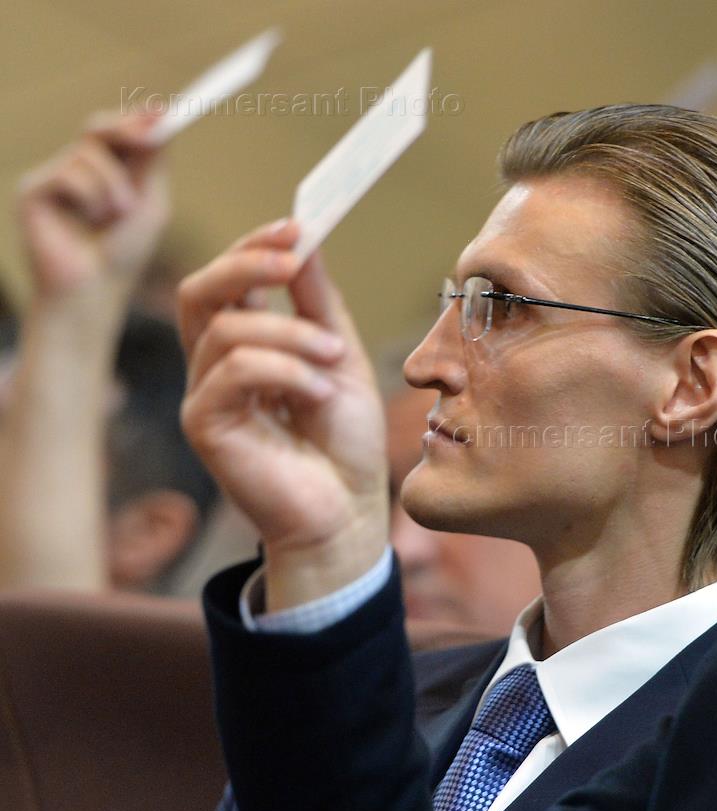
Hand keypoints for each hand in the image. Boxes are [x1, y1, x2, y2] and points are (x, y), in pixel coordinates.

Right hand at [16, 109, 168, 313]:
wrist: (94, 290)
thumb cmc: (124, 253)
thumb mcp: (149, 202)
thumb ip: (152, 162)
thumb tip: (160, 114)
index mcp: (102, 172)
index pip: (116, 133)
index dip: (138, 120)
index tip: (166, 112)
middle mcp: (73, 169)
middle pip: (97, 129)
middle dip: (127, 129)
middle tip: (152, 134)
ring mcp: (50, 178)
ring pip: (87, 153)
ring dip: (114, 184)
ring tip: (119, 215)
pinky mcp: (31, 190)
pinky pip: (68, 173)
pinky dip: (90, 197)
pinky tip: (90, 223)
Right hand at [179, 221, 388, 608]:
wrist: (348, 508)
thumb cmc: (344, 439)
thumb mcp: (339, 356)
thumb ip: (317, 304)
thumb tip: (304, 241)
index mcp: (245, 345)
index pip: (227, 282)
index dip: (253, 248)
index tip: (296, 228)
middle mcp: (215, 366)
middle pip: (200, 292)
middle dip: (246, 266)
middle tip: (292, 262)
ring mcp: (205, 395)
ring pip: (227, 331)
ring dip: (290, 335)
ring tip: (331, 362)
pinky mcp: (204, 426)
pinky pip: (232, 373)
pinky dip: (284, 372)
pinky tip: (318, 394)